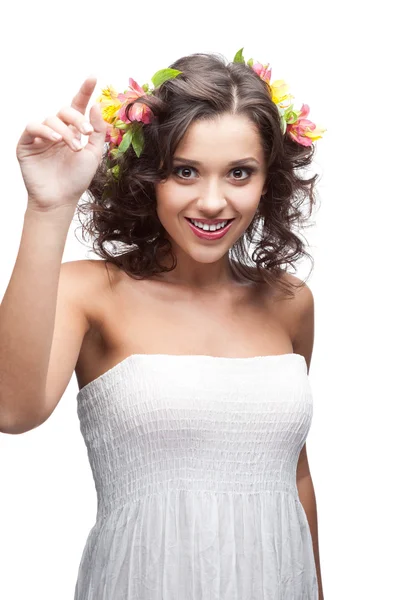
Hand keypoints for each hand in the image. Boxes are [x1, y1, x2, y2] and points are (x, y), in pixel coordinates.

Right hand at [16, 77, 107, 211]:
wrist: (60, 200)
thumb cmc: (76, 179)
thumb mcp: (93, 154)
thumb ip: (96, 130)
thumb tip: (96, 105)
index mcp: (73, 131)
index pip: (78, 106)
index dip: (85, 91)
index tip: (94, 77)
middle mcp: (57, 130)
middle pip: (65, 110)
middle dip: (77, 118)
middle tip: (85, 133)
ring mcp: (41, 136)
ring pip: (51, 119)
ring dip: (65, 131)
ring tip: (73, 147)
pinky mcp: (27, 144)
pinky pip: (33, 127)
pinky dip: (44, 130)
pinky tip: (54, 140)